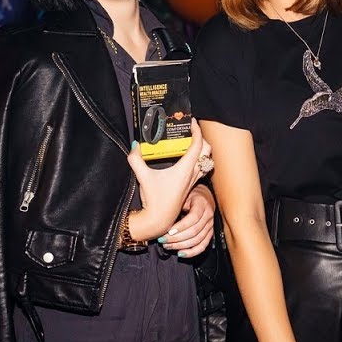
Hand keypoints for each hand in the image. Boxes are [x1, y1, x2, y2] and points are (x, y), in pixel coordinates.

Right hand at [125, 121, 206, 239]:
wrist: (159, 220)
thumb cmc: (154, 200)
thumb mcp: (142, 177)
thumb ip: (136, 159)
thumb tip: (134, 145)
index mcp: (185, 169)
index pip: (198, 145)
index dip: (197, 131)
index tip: (192, 122)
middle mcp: (192, 174)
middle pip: (207, 151)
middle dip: (203, 138)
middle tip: (191, 131)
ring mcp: (193, 181)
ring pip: (207, 161)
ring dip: (203, 150)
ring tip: (191, 142)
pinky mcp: (191, 186)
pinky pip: (202, 169)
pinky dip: (200, 160)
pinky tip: (188, 158)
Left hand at [159, 183, 215, 257]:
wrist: (203, 197)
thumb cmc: (190, 195)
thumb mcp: (183, 195)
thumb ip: (175, 204)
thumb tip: (159, 216)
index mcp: (202, 204)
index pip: (193, 218)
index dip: (180, 226)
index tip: (168, 231)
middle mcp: (208, 216)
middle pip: (195, 231)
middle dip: (177, 238)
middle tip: (163, 240)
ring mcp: (210, 226)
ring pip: (198, 240)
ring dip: (181, 245)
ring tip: (168, 246)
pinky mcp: (209, 234)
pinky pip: (202, 246)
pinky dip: (191, 252)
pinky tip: (180, 253)